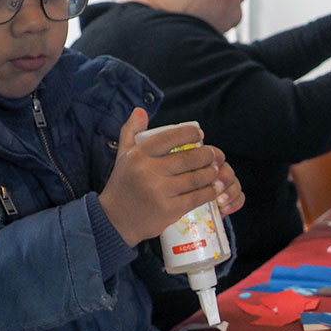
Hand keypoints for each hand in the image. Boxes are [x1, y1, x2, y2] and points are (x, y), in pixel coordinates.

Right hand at [99, 109, 244, 246]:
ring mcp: (159, 192)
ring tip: (215, 170)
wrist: (115, 220)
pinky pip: (196, 197)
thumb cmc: (123, 184)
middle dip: (207, 155)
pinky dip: (209, 191)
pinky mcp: (169, 210)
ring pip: (196, 178)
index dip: (190, 133)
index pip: (170, 137)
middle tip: (213, 154)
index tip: (199, 134)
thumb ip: (131, 131)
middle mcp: (148, 171)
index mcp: (139, 155)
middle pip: (189, 158)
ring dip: (211, 173)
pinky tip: (214, 187)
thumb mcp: (123, 155)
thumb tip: (140, 110)